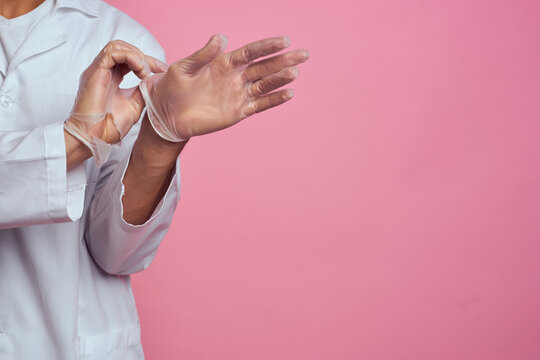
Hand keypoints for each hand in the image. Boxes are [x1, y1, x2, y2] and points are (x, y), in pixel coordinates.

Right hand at [66, 40, 166, 144]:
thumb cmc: (109, 126)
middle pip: (124, 49)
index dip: (148, 62)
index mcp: (112, 78)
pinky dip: (130, 57)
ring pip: (117, 46)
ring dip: (136, 56)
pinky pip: (112, 52)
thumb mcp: (134, 105)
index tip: (163, 70)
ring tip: (145, 72)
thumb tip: (154, 80)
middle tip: (158, 69)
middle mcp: (103, 72)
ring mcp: (98, 70)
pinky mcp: (94, 72)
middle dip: (144, 57)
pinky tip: (139, 72)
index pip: (129, 60)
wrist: (93, 137)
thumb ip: (142, 91)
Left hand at [139, 34, 309, 141]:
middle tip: (304, 54)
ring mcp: (238, 95)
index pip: (251, 52)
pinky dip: (274, 100)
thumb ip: (203, 54)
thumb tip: (222, 37)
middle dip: (284, 60)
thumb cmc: (172, 87)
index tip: (285, 40)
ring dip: (281, 79)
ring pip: (265, 85)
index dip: (268, 46)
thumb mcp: (183, 67)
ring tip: (295, 72)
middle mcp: (235, 78)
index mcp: (224, 63)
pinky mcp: (237, 112)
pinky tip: (288, 93)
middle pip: (264, 67)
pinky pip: (259, 105)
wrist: (166, 115)